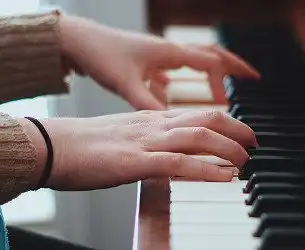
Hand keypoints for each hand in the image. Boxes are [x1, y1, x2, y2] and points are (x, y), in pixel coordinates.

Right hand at [21, 109, 256, 189]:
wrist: (51, 145)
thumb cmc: (82, 145)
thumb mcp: (123, 136)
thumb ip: (148, 141)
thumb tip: (168, 154)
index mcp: (149, 118)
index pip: (197, 113)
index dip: (226, 120)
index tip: (241, 131)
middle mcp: (152, 125)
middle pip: (207, 118)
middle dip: (237, 129)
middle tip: (254, 143)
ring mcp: (145, 142)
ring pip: (199, 137)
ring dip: (229, 148)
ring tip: (246, 160)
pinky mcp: (134, 162)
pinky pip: (178, 163)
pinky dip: (206, 170)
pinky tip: (224, 177)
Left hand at [59, 14, 259, 109]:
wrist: (79, 41)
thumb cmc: (102, 56)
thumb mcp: (127, 85)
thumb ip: (149, 104)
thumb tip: (170, 123)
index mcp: (170, 53)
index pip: (210, 64)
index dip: (223, 84)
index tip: (228, 104)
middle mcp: (168, 51)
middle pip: (211, 54)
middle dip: (233, 66)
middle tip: (252, 77)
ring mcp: (158, 54)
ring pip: (194, 58)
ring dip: (212, 69)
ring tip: (223, 83)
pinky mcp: (147, 60)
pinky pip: (173, 66)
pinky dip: (183, 76)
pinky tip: (172, 88)